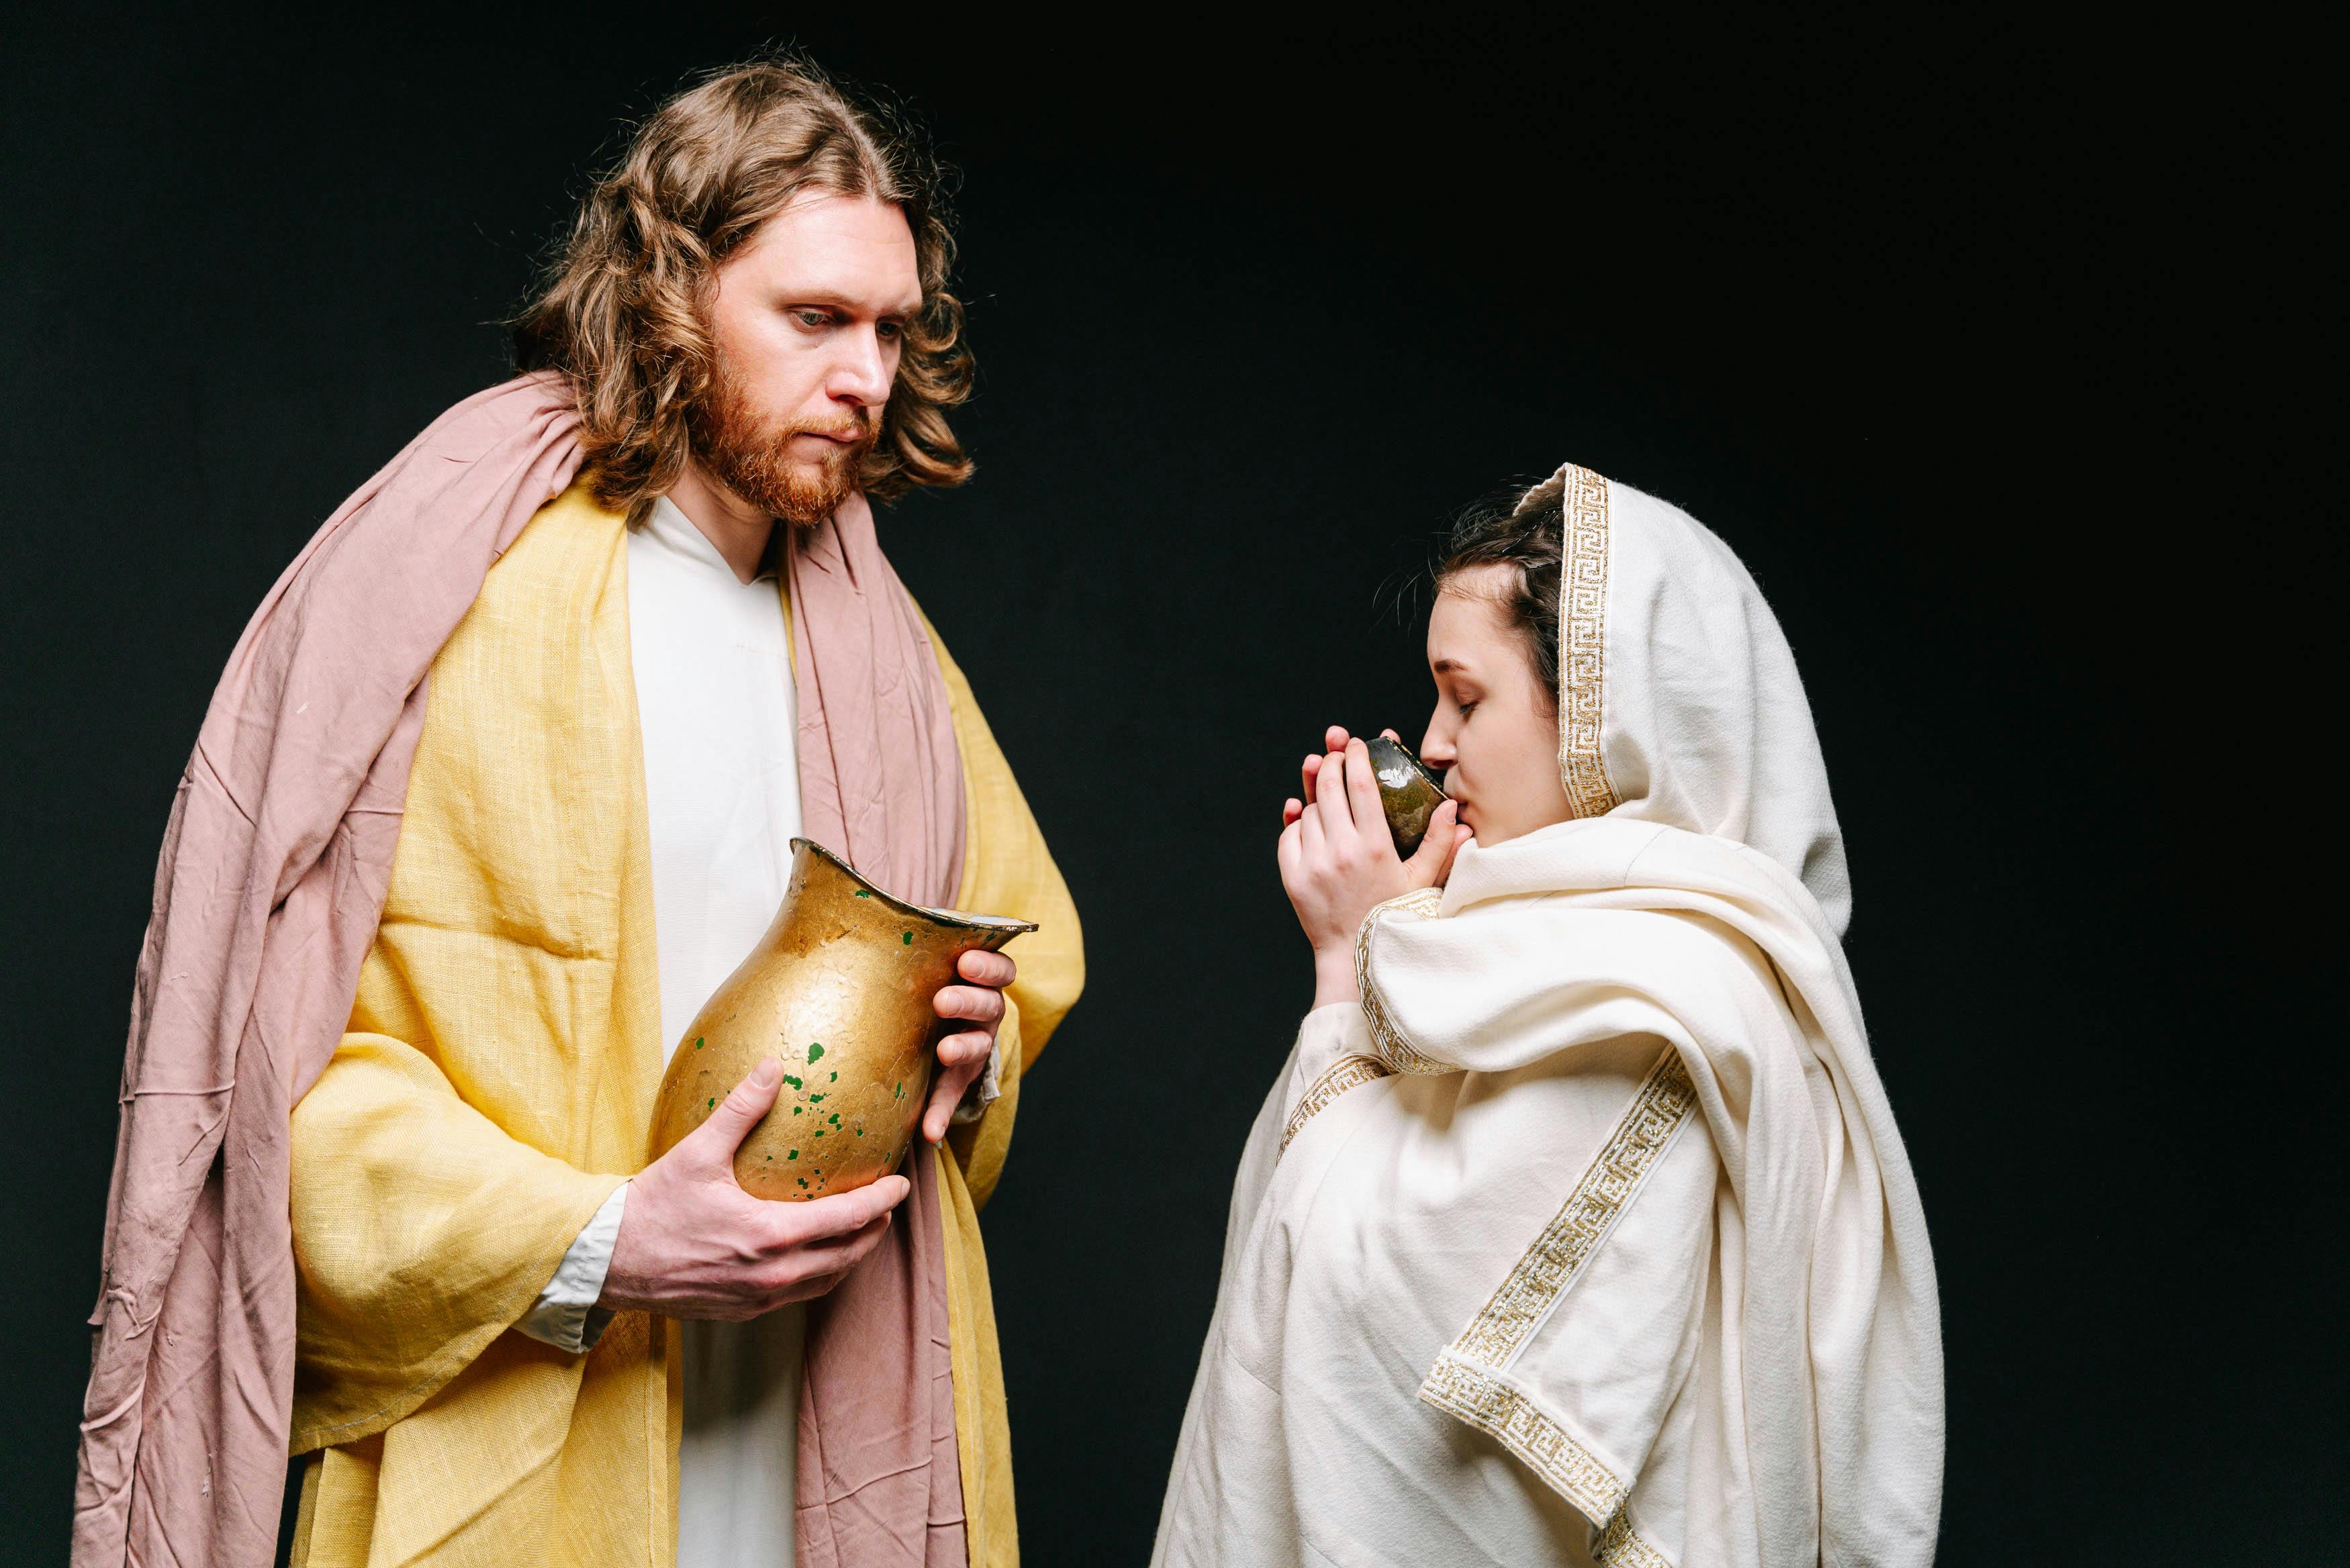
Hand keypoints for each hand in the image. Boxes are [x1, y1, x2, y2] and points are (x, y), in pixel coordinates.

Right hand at [600, 1058, 909, 1320]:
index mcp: (770, 1236)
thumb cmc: (652, 1206)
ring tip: (864, 1230)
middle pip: (848, 1256)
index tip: (901, 1185)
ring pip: (827, 1281)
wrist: (607, 1260)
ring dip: (853, 1256)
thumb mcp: (698, 1152)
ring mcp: (758, 1299)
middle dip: (876, 1230)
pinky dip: (821, 1275)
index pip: (848, 1219)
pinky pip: (799, 1296)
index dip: (881, 1201)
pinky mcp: (742, 1310)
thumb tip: (772, 1067)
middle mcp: (772, 1275)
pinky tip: (819, 1257)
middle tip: (890, 1206)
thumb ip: (741, 1110)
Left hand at [925, 948, 1014, 1142]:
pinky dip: (941, 1113)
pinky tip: (930, 1130)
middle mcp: (985, 1013)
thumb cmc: (924, 980)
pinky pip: (952, 1097)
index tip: (964, 962)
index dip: (987, 966)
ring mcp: (975, 1046)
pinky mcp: (959, 1079)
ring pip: (977, 1047)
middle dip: (967, 1001)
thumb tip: (871, 908)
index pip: (999, 969)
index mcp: (980, 980)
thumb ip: (913, 945)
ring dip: (962, 1049)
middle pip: (989, 1005)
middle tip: (943, 1001)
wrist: (933, 1024)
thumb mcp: (926, 962)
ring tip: (944, 1051)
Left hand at [1277, 727, 1466, 1006]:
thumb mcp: (1420, 881)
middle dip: (1331, 764)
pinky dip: (1297, 824)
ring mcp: (1314, 864)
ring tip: (1328, 794)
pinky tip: (1308, 819)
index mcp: (1375, 847)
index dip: (1356, 757)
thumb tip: (1453, 809)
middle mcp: (1341, 851)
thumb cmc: (1391, 916)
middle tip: (1335, 754)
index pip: (1361, 785)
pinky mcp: (1293, 877)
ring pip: (1309, 811)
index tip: (1356, 745)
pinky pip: (1289, 835)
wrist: (1353, 956)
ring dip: (1316, 797)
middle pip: (1329, 788)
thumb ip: (1438, 843)